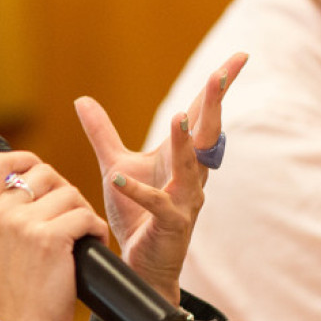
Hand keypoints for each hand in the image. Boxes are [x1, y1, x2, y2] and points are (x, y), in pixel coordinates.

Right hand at [0, 150, 109, 320]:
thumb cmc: (10, 298)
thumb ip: (1, 219)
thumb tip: (31, 191)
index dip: (23, 158)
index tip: (39, 169)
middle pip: (44, 174)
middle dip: (65, 191)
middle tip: (71, 217)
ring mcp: (22, 224)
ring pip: (70, 194)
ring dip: (84, 214)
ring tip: (83, 237)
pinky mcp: (50, 238)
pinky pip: (85, 217)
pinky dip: (96, 231)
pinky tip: (92, 246)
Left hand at [74, 52, 247, 303]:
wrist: (141, 264)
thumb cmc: (136, 215)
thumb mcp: (115, 165)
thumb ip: (102, 133)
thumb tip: (82, 98)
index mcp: (180, 157)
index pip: (201, 115)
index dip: (218, 87)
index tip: (239, 57)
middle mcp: (190, 176)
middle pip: (207, 134)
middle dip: (213, 105)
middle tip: (220, 75)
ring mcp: (183, 201)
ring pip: (189, 168)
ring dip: (184, 143)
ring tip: (177, 118)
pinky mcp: (170, 225)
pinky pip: (156, 205)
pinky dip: (138, 192)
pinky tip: (119, 180)